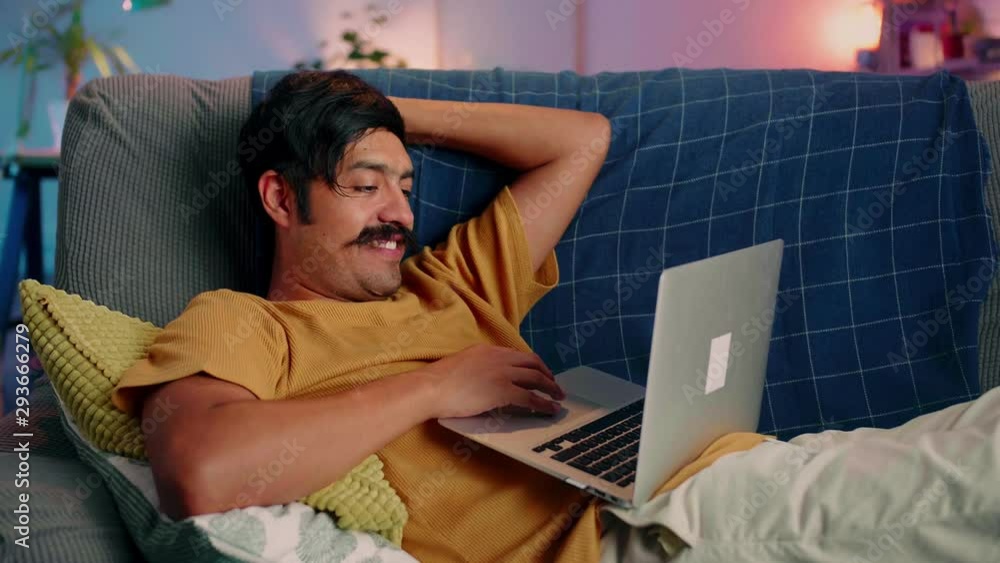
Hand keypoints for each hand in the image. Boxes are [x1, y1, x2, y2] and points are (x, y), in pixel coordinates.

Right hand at [419, 344, 565, 418]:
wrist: (431, 388)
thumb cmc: (437, 382)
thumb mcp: (461, 365)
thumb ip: (477, 367)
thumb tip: (483, 380)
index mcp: (487, 350)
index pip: (518, 355)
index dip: (532, 365)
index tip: (539, 373)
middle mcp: (499, 358)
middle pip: (532, 363)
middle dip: (547, 374)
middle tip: (554, 385)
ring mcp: (502, 373)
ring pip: (536, 378)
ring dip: (550, 388)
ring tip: (558, 398)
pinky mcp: (502, 391)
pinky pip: (530, 398)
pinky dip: (543, 404)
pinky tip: (549, 410)